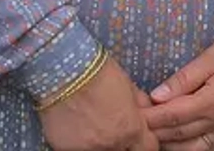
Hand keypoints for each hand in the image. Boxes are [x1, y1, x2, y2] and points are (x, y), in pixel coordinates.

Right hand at [39, 56, 158, 150]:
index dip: (145, 141)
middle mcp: (111, 144)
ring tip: (97, 127)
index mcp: (131, 129)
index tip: (140, 136)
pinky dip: (82, 144)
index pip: (148, 149)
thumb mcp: (129, 87)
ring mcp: (87, 150)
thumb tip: (146, 112)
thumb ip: (139, 105)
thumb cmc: (99, 73)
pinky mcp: (65, 149)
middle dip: (125, 144)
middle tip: (116, 129)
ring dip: (103, 144)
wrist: (65, 72)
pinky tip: (80, 128)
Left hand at [142, 24, 213, 148]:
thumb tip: (157, 96)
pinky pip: (207, 149)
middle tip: (134, 123)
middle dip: (153, 131)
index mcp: (213, 101)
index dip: (149, 117)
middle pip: (176, 136)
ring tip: (151, 133)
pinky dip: (188, 150)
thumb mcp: (211, 56)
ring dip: (168, 144)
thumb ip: (183, 79)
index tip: (132, 113)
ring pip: (190, 149)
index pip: (171, 116)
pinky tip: (176, 143)